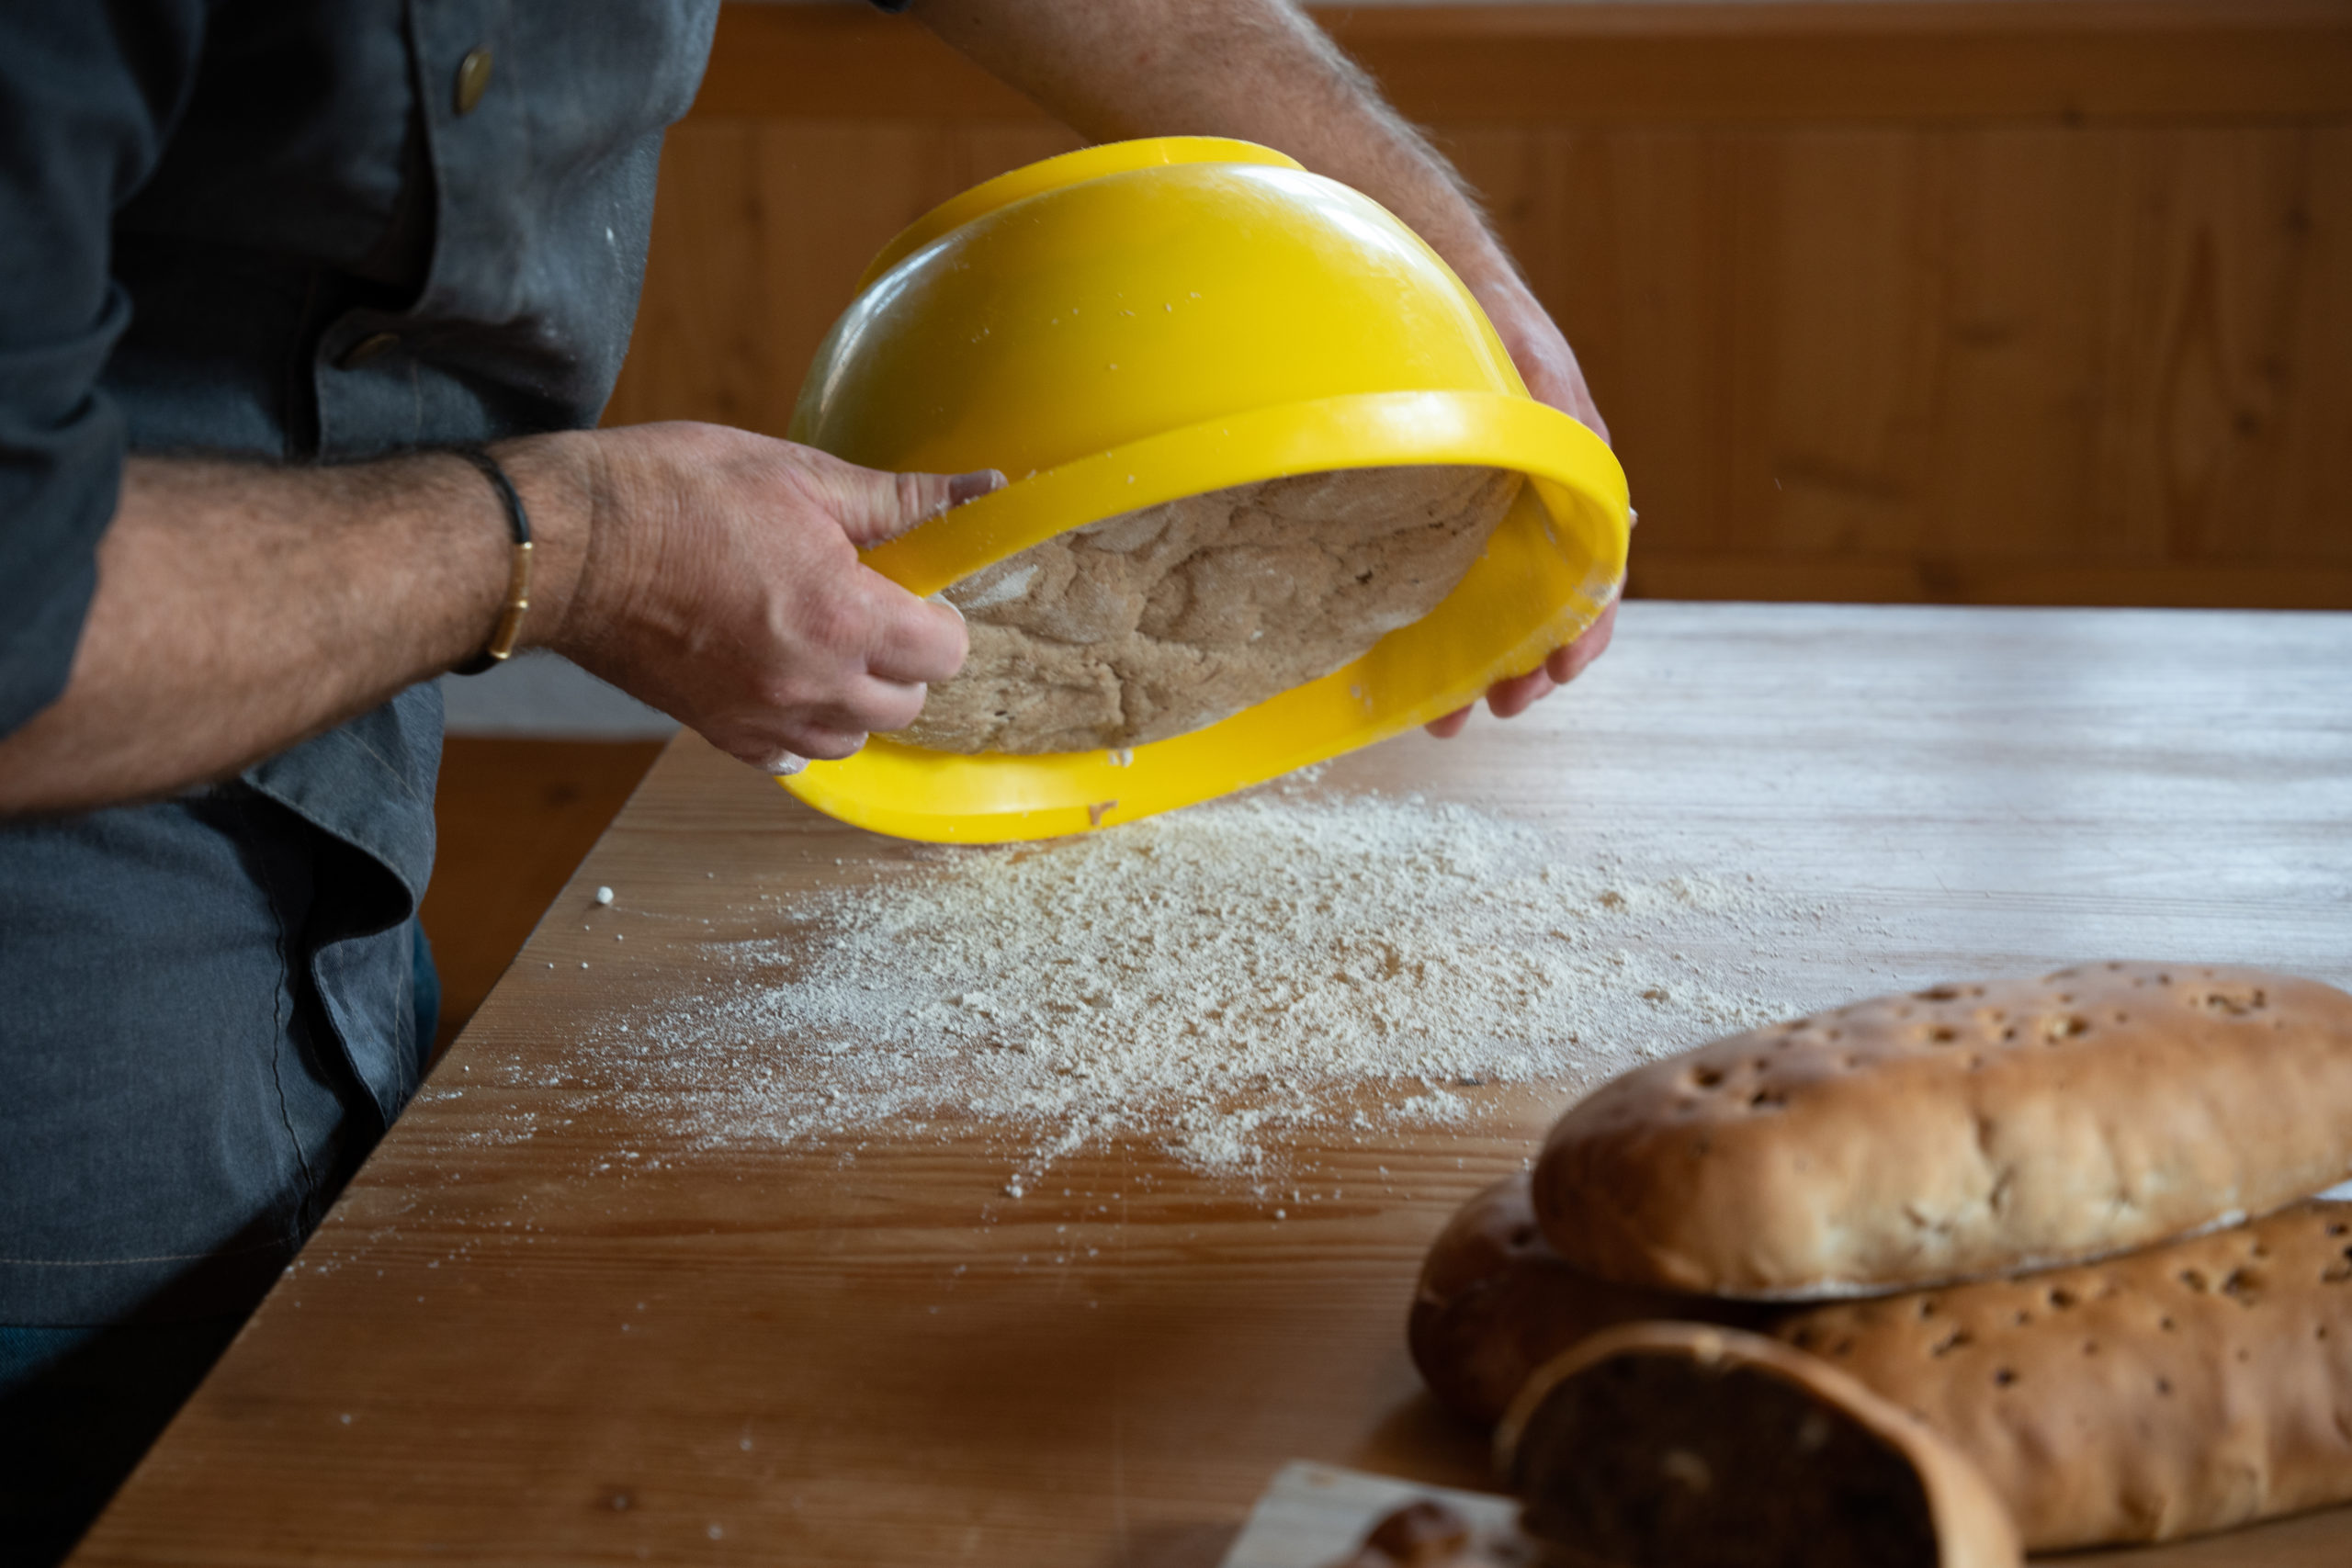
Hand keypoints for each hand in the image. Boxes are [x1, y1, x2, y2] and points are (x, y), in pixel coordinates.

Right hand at [542, 422, 998, 769]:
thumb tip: (983, 490)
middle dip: (903, 657)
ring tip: (824, 640)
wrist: (569, 544)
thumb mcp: (798, 474)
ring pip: (853, 737)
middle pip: (908, 702)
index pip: (946, 653)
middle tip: (867, 605)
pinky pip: (791, 756)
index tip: (911, 587)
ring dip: (856, 697)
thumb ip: (901, 498)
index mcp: (843, 617)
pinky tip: (783, 676)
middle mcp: (811, 683)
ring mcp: (763, 716)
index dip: (938, 616)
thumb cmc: (674, 494)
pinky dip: (801, 726)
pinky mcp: (718, 731)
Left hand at [1425, 269, 1620, 737]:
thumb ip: (1557, 410)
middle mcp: (1533, 516)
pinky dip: (1433, 645)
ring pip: (1492, 618)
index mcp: (1570, 486)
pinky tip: (1409, 683)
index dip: (1587, 627)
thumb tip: (1588, 462)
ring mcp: (1482, 529)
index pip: (1596, 572)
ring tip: (1451, 719)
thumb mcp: (1527, 359)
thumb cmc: (1487, 323)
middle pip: (1544, 611)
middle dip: (1529, 667)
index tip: (1565, 667)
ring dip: (1479, 671)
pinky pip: (1440, 599)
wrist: (1421, 291)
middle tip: (1504, 706)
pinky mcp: (1434, 533)